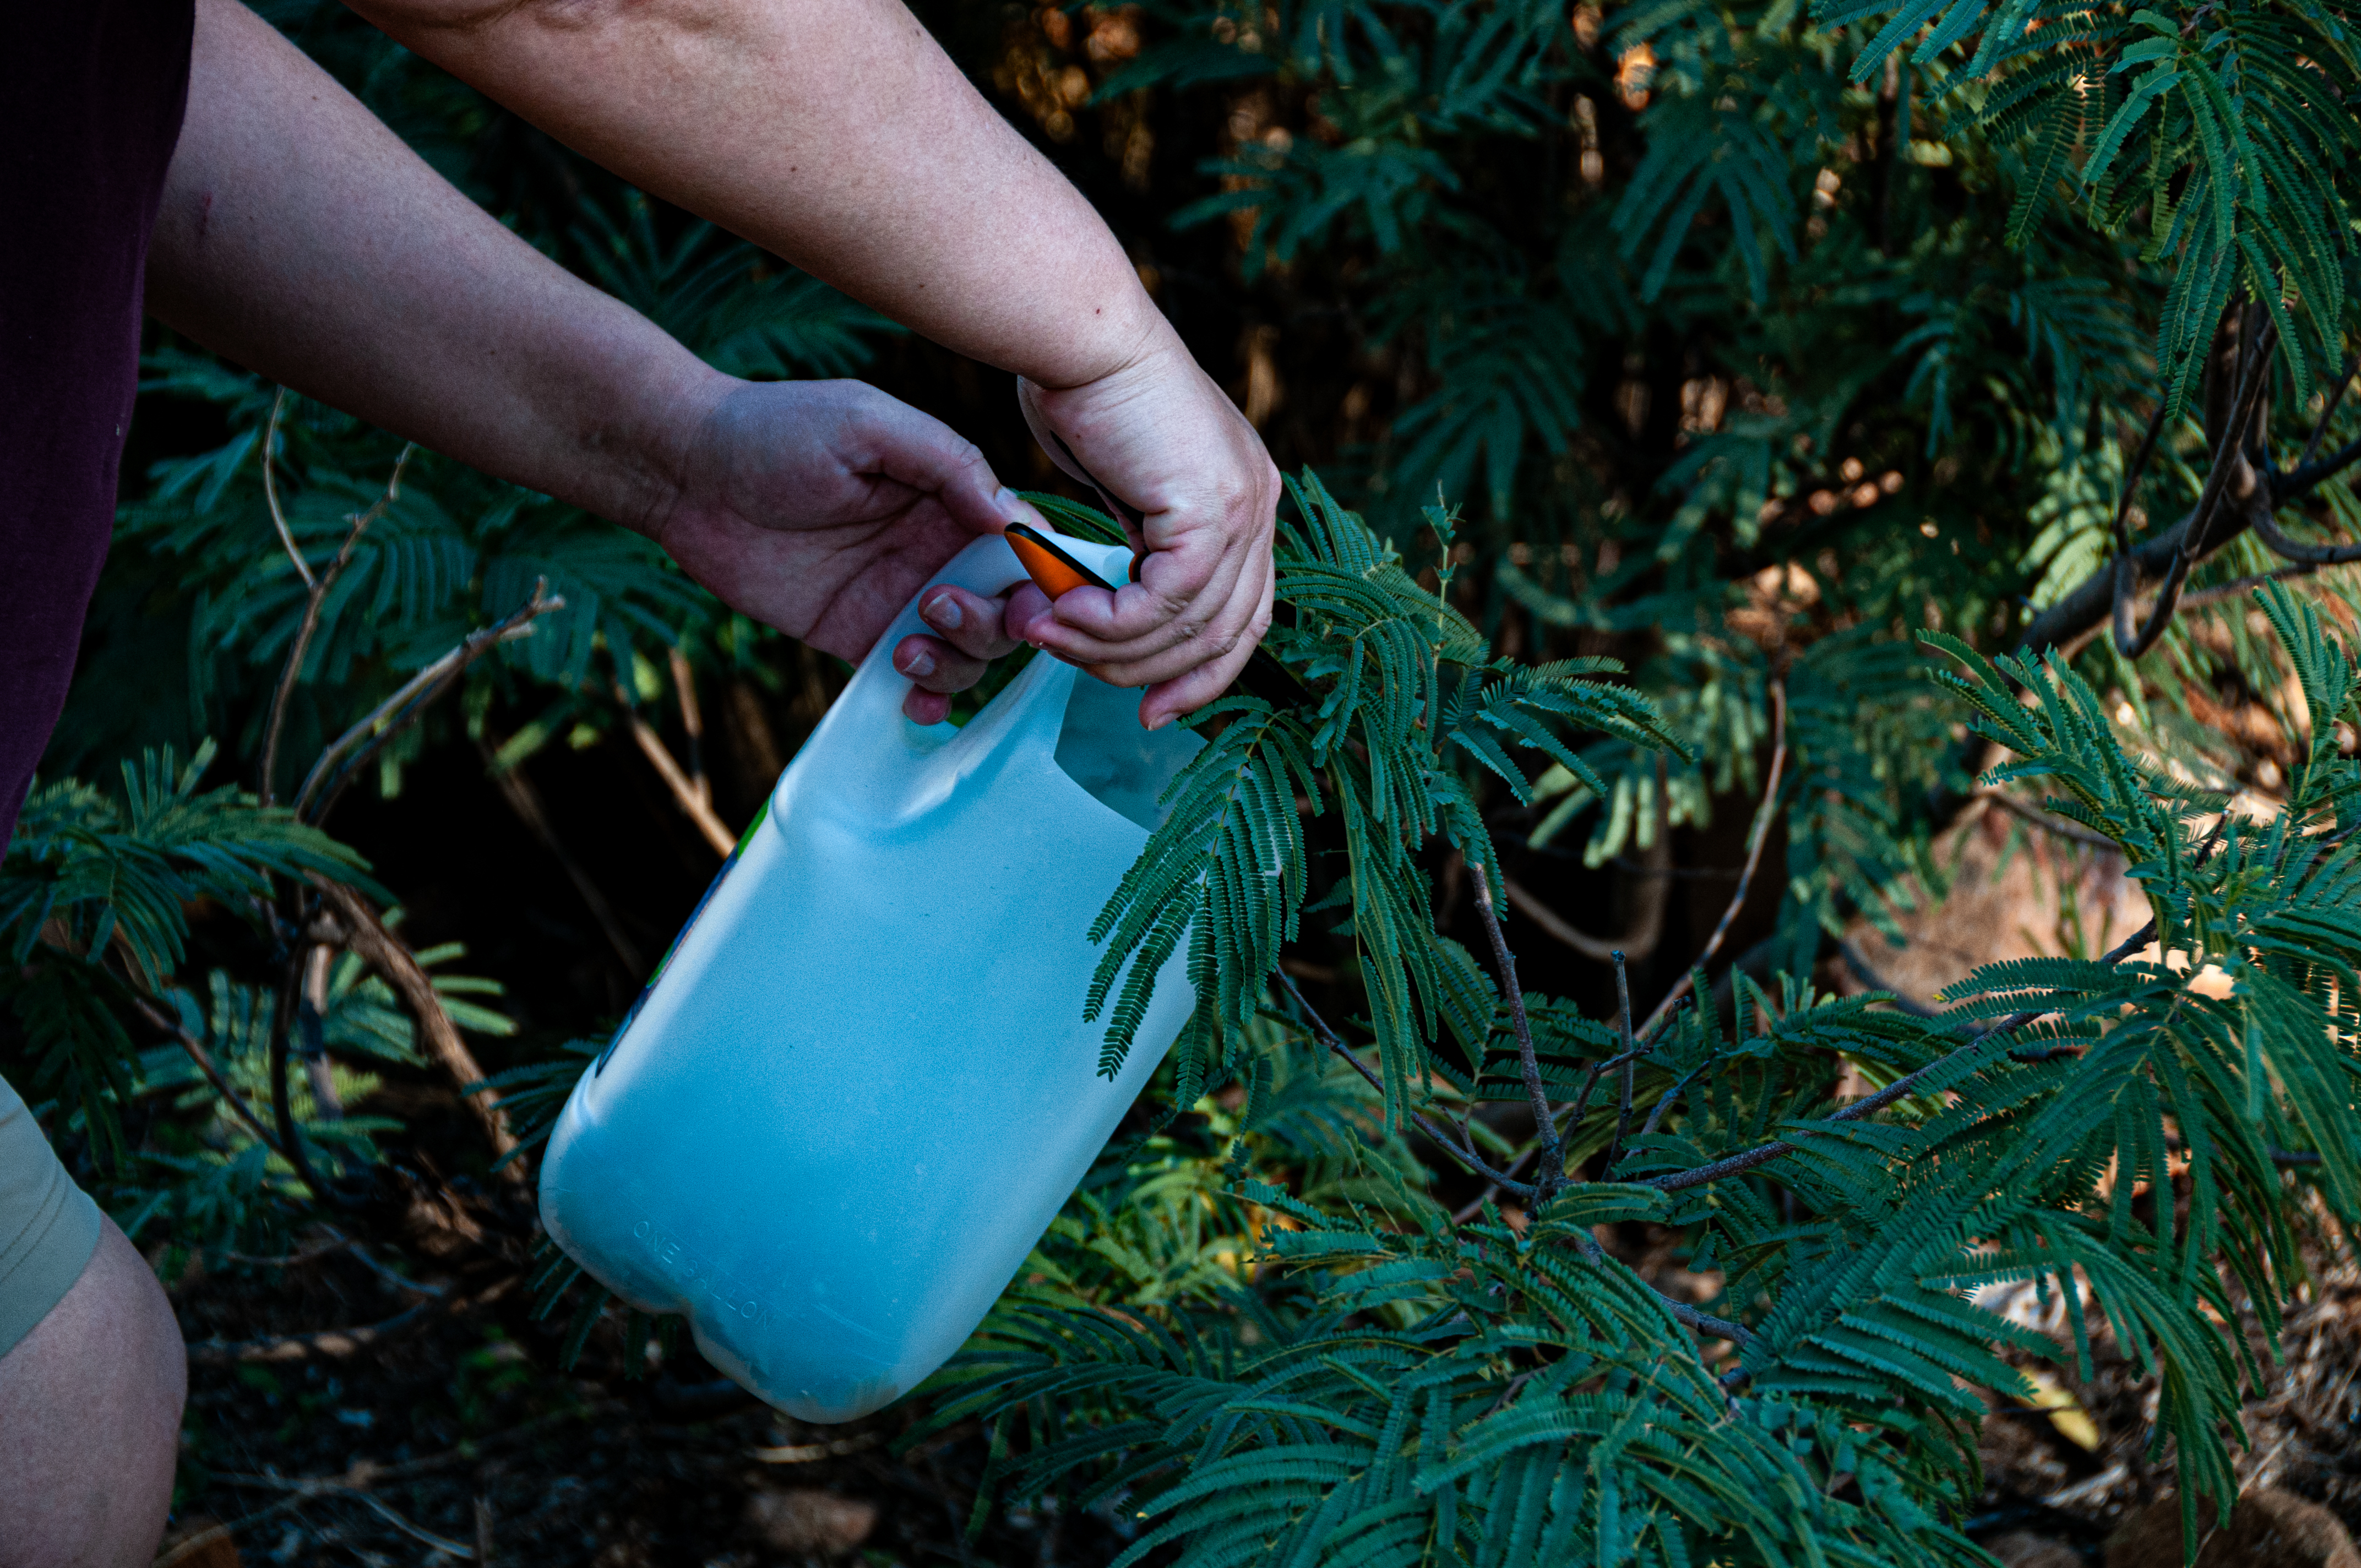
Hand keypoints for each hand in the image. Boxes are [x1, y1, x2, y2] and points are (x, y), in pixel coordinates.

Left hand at [648, 376, 1034, 722]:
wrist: (687, 472)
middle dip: (995, 623)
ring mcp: (899, 599)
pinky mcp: (857, 637)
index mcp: (952, 497)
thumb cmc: (776, 428)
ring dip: (958, 661)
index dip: (1042, 578)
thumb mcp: (869, 424)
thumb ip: (949, 463)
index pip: (1025, 545)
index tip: (1030, 597)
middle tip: (936, 605)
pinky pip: (913, 680)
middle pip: (1008, 609)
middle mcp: (936, 551)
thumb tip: (1016, 522)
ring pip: (970, 652)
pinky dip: (928, 700)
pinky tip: (911, 698)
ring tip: (905, 644)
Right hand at [1015, 327, 1279, 729]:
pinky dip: (1109, 623)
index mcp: (1247, 502)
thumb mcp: (1125, 487)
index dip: (1199, 675)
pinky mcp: (1213, 510)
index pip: (1244, 619)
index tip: (1150, 708)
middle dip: (1148, 672)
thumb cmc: (1082, 390)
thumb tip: (1121, 604)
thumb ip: (1141, 546)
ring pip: (1189, 628)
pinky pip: (1164, 604)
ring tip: (1046, 634)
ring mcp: (1246, 508)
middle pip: (1224, 636)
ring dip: (1108, 647)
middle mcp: (1260, 506)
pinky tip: (1061, 613)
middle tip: (1071, 665)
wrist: (1078, 332)